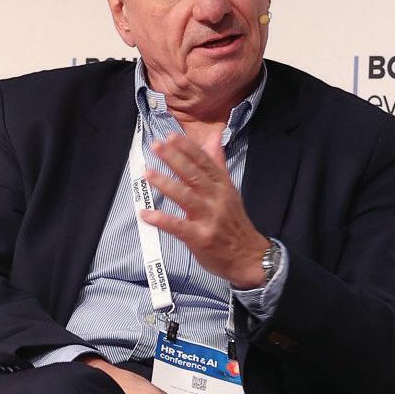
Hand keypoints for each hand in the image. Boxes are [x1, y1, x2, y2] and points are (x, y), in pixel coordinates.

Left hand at [141, 132, 268, 288]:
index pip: (205, 162)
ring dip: (166, 184)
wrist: (249, 257)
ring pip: (186, 197)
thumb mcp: (230, 190)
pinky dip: (162, 220)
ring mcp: (209, 218)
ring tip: (148, 173)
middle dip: (174, 159)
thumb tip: (213, 138)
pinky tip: (146, 213)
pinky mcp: (201, 238)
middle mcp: (217, 199)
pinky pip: (179, 227)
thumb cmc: (234, 222)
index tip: (171, 136)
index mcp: (223, 186)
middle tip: (157, 146)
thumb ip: (218, 164)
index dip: (188, 148)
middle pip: (194, 175)